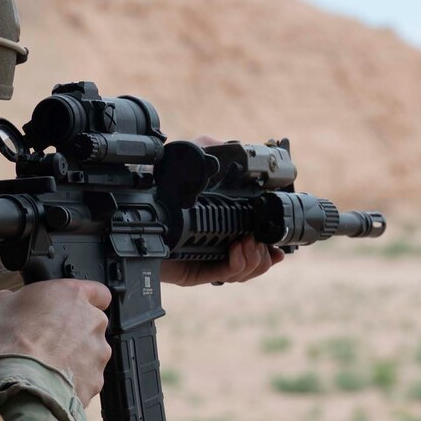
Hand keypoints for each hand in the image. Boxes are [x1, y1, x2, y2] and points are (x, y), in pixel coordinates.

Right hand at [0, 279, 112, 403]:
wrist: (18, 382)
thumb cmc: (9, 341)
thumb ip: (17, 298)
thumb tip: (13, 303)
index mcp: (73, 295)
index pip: (98, 292)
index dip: (86, 300)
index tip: (71, 309)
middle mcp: (93, 321)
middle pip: (92, 324)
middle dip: (75, 332)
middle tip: (48, 341)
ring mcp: (98, 353)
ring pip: (91, 353)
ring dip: (75, 357)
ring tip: (48, 366)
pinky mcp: (95, 380)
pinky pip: (87, 378)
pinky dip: (73, 380)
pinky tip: (52, 382)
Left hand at [160, 135, 287, 287]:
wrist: (137, 209)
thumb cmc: (160, 188)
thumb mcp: (191, 161)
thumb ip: (212, 148)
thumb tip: (235, 146)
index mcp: (224, 230)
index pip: (256, 246)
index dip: (272, 248)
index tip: (283, 245)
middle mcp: (218, 248)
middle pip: (256, 264)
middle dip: (267, 256)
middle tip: (263, 242)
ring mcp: (208, 261)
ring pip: (245, 272)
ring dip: (255, 259)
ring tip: (249, 243)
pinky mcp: (196, 272)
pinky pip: (225, 275)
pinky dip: (237, 264)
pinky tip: (238, 249)